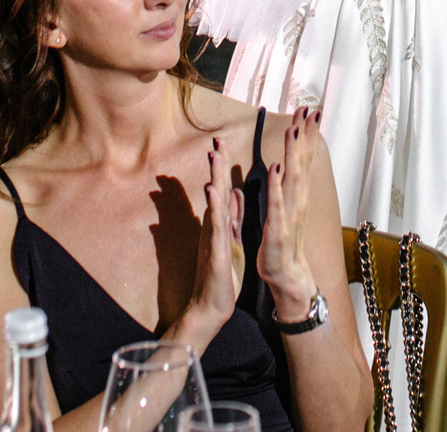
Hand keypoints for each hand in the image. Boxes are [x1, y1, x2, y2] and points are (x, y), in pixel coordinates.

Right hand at [180, 135, 245, 348]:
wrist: (212, 306)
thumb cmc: (222, 275)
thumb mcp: (231, 240)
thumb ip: (233, 217)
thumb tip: (235, 192)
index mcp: (221, 224)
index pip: (223, 190)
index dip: (223, 167)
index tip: (222, 143)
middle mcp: (214, 228)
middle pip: (217, 191)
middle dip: (217, 166)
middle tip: (216, 140)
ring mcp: (213, 239)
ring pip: (215, 205)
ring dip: (215, 179)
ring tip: (214, 157)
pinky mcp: (215, 253)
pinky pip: (216, 229)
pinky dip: (215, 209)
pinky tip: (213, 192)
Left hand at [256, 108, 319, 320]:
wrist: (287, 279)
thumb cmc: (283, 244)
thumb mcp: (284, 210)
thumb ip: (286, 185)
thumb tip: (288, 163)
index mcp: (296, 195)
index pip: (302, 159)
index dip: (306, 134)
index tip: (309, 109)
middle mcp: (297, 202)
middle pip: (302, 163)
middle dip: (305, 135)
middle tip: (308, 109)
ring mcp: (290, 217)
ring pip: (293, 180)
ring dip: (293, 154)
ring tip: (294, 130)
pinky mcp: (279, 232)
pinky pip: (278, 207)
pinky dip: (278, 187)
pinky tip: (278, 170)